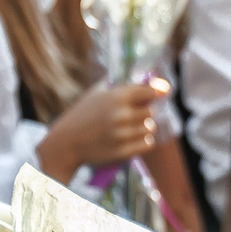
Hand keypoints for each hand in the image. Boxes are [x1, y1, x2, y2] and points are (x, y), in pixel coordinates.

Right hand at [40, 78, 166, 176]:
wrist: (66, 143)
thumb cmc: (82, 115)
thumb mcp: (96, 93)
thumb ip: (118, 86)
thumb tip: (145, 79)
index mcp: (116, 97)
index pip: (149, 90)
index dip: (159, 90)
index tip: (165, 90)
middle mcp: (121, 115)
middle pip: (150, 111)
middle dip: (144, 113)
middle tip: (133, 115)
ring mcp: (122, 135)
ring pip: (149, 128)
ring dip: (143, 128)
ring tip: (129, 129)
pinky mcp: (123, 152)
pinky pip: (147, 144)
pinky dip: (143, 142)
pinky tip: (132, 139)